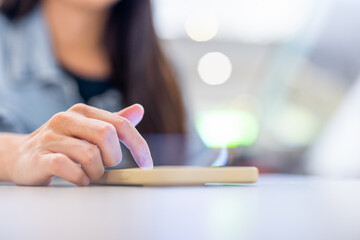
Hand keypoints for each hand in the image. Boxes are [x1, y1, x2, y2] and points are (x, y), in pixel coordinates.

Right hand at [8, 103, 152, 185]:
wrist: (20, 156)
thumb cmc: (61, 143)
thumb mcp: (88, 129)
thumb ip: (114, 121)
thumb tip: (139, 110)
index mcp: (83, 111)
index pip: (121, 124)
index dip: (138, 145)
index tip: (146, 164)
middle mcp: (67, 119)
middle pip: (107, 135)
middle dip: (113, 158)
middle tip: (105, 166)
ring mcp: (51, 137)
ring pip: (90, 155)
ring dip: (96, 172)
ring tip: (88, 174)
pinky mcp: (40, 157)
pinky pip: (70, 168)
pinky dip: (80, 179)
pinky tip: (78, 179)